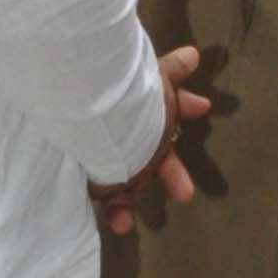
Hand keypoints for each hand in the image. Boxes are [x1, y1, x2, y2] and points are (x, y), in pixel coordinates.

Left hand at [90, 41, 211, 234]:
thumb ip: (170, 71)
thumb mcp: (148, 80)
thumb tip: (194, 54)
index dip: (183, 107)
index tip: (203, 108)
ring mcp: (102, 154)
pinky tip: (120, 222)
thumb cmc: (117, 95)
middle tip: (186, 192)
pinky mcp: (85, 175)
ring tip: (129, 222)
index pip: (164, 107)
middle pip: (149, 154)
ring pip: (125, 180)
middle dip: (171, 172)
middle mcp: (121, 132)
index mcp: (137, 110)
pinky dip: (115, 211)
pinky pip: (103, 197)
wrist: (74, 105)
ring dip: (132, 200)